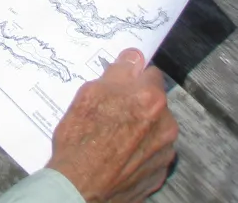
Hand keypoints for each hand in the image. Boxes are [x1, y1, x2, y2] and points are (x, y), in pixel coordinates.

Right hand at [48, 50, 176, 202]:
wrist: (80, 188)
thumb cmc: (81, 139)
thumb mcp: (90, 93)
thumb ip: (118, 72)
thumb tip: (134, 57)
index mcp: (150, 99)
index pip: (150, 73)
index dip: (132, 77)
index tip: (118, 85)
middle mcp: (166, 125)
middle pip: (154, 102)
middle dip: (136, 103)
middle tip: (109, 112)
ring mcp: (165, 153)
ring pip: (154, 128)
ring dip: (140, 128)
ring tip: (112, 137)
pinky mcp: (159, 174)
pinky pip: (152, 153)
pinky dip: (139, 151)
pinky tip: (118, 155)